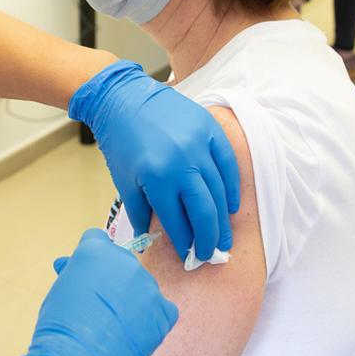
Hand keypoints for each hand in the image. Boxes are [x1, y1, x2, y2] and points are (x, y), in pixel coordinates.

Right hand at [3, 230, 177, 355]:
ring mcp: (148, 285)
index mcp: (96, 250)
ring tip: (114, 324)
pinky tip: (134, 330)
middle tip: (99, 304)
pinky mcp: (164, 310)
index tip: (88, 273)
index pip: (97, 239)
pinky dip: (152, 317)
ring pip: (141, 286)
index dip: (91, 258)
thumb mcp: (60, 289)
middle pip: (121, 262)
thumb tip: (69, 265)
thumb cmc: (60, 327)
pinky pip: (162, 307)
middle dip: (112, 278)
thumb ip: (73, 273)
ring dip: (132, 298)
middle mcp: (125, 261)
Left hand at [69, 61, 239, 260]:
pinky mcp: (210, 130)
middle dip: (209, 238)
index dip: (185, 243)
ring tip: (223, 239)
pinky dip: (232, 187)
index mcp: (156, 178)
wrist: (125, 99)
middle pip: (204, 211)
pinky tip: (230, 206)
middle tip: (211, 254)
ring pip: (219, 191)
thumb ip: (140, 212)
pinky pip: (228, 164)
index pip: (177, 222)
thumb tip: (151, 241)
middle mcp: (182, 163)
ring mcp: (199, 145)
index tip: (189, 256)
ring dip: (222, 219)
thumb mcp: (124, 181)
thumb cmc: (122, 142)